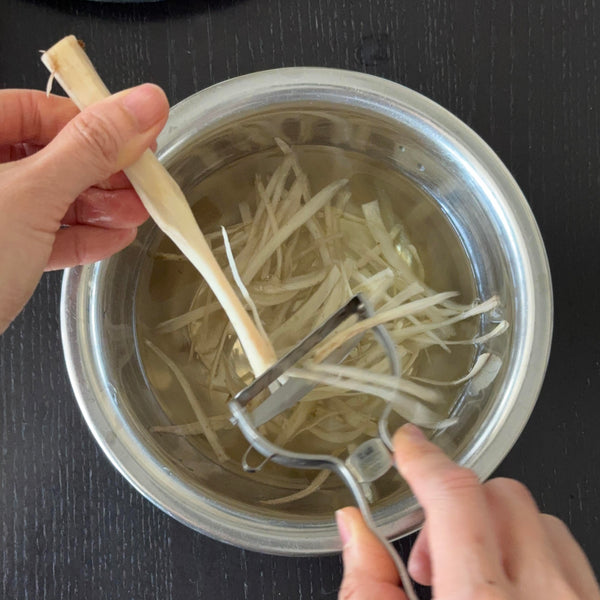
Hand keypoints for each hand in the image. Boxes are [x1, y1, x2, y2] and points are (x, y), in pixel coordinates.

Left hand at [0, 84, 168, 332]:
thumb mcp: (32, 195)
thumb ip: (90, 147)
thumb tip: (143, 104)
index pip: (39, 109)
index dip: (96, 123)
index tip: (139, 138)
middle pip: (51, 155)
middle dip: (104, 173)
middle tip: (142, 183)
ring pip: (51, 197)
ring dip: (100, 208)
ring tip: (136, 215)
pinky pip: (44, 234)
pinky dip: (81, 237)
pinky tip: (112, 240)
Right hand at [336, 424, 599, 598]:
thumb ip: (367, 588)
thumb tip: (354, 528)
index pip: (455, 496)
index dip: (424, 459)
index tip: (409, 443)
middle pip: (502, 495)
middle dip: (459, 507)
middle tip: (431, 556)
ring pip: (543, 521)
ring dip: (500, 531)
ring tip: (473, 582)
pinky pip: (572, 559)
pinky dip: (535, 558)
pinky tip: (512, 596)